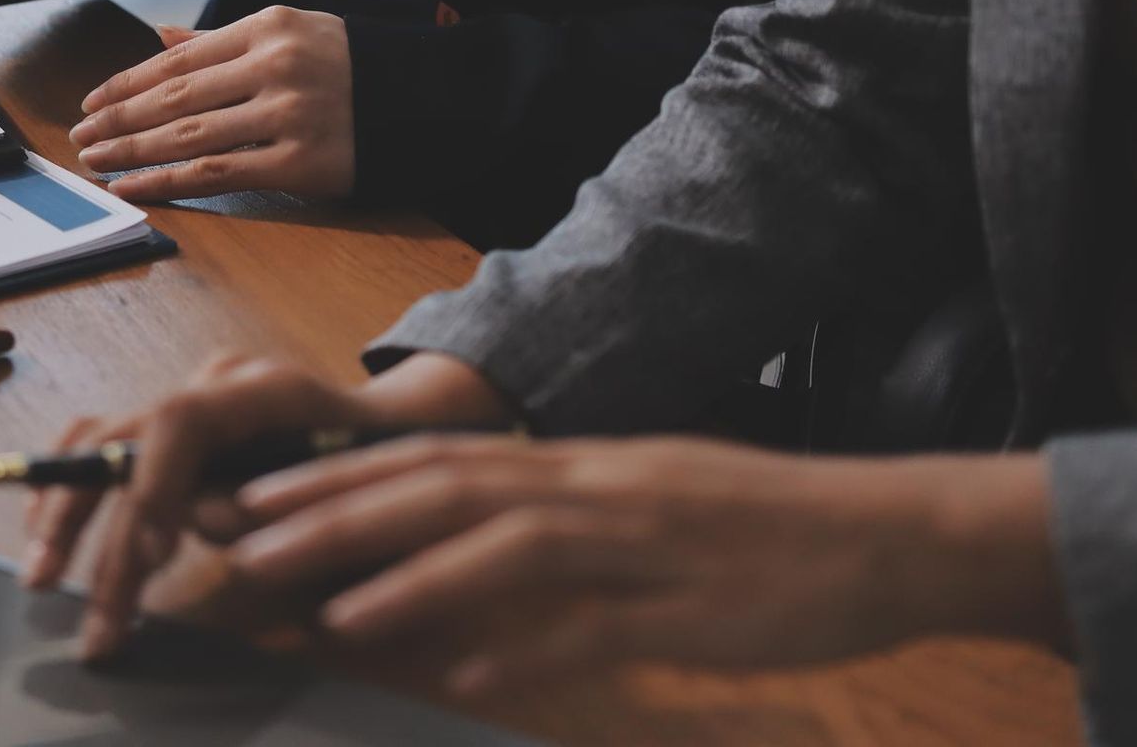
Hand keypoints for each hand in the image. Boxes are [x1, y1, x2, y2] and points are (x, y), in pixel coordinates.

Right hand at [19, 352, 509, 657]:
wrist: (390, 434)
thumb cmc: (375, 468)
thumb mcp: (342, 493)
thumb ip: (269, 508)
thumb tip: (197, 522)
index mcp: (265, 388)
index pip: (182, 419)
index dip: (154, 485)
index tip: (148, 557)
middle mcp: (212, 386)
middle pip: (125, 436)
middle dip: (86, 519)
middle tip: (58, 590)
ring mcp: (187, 402)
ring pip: (100, 443)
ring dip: (63, 514)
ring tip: (41, 578)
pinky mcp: (171, 432)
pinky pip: (102, 450)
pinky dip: (70, 494)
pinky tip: (48, 540)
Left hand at [71, 6, 355, 201]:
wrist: (429, 99)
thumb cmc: (352, 67)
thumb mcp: (293, 33)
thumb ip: (224, 41)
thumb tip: (160, 36)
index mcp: (267, 28)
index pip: (178, 60)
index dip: (126, 83)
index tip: (91, 101)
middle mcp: (273, 67)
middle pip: (174, 98)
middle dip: (118, 119)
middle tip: (80, 136)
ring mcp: (287, 115)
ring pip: (188, 135)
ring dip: (132, 152)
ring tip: (96, 162)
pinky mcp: (300, 162)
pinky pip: (217, 173)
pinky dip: (168, 182)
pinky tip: (135, 186)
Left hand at [225, 436, 1069, 693]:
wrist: (888, 534)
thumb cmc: (758, 529)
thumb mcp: (641, 508)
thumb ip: (552, 531)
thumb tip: (466, 573)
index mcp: (576, 465)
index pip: (433, 460)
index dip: (339, 477)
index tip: (259, 497)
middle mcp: (595, 487)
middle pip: (446, 490)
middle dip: (338, 514)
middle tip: (248, 539)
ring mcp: (643, 545)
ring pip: (508, 547)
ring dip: (411, 576)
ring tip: (327, 608)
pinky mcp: (694, 607)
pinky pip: (597, 628)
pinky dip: (525, 649)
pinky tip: (463, 676)